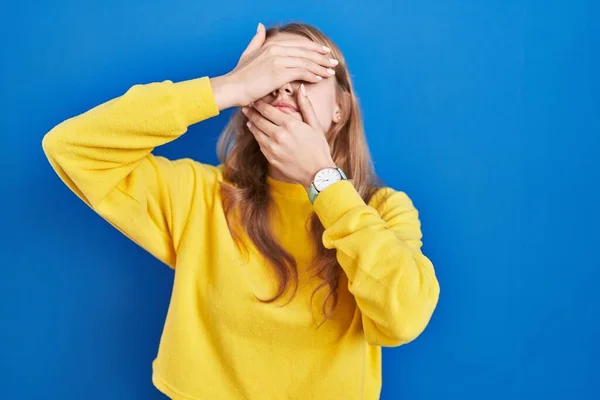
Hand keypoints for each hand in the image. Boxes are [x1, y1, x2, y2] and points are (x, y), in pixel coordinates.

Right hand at [211, 23, 336, 109]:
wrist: (232, 87)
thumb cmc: (240, 75)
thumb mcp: (248, 53)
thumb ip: (257, 40)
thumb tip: (260, 27)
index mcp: (272, 44)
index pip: (299, 45)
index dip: (314, 48)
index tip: (325, 53)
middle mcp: (276, 49)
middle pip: (306, 52)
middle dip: (321, 57)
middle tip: (333, 62)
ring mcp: (278, 60)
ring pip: (306, 62)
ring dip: (320, 67)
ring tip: (330, 72)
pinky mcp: (279, 72)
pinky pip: (302, 72)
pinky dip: (312, 75)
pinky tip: (319, 79)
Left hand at [242, 83, 335, 188]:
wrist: (317, 173)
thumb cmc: (318, 148)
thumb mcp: (315, 125)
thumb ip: (306, 106)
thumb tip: (301, 88)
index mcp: (290, 124)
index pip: (268, 110)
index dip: (259, 104)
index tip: (254, 100)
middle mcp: (279, 135)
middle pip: (259, 120)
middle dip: (251, 112)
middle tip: (246, 107)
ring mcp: (273, 148)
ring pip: (257, 132)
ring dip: (252, 124)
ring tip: (249, 119)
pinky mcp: (271, 158)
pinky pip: (260, 144)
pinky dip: (257, 137)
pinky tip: (257, 134)